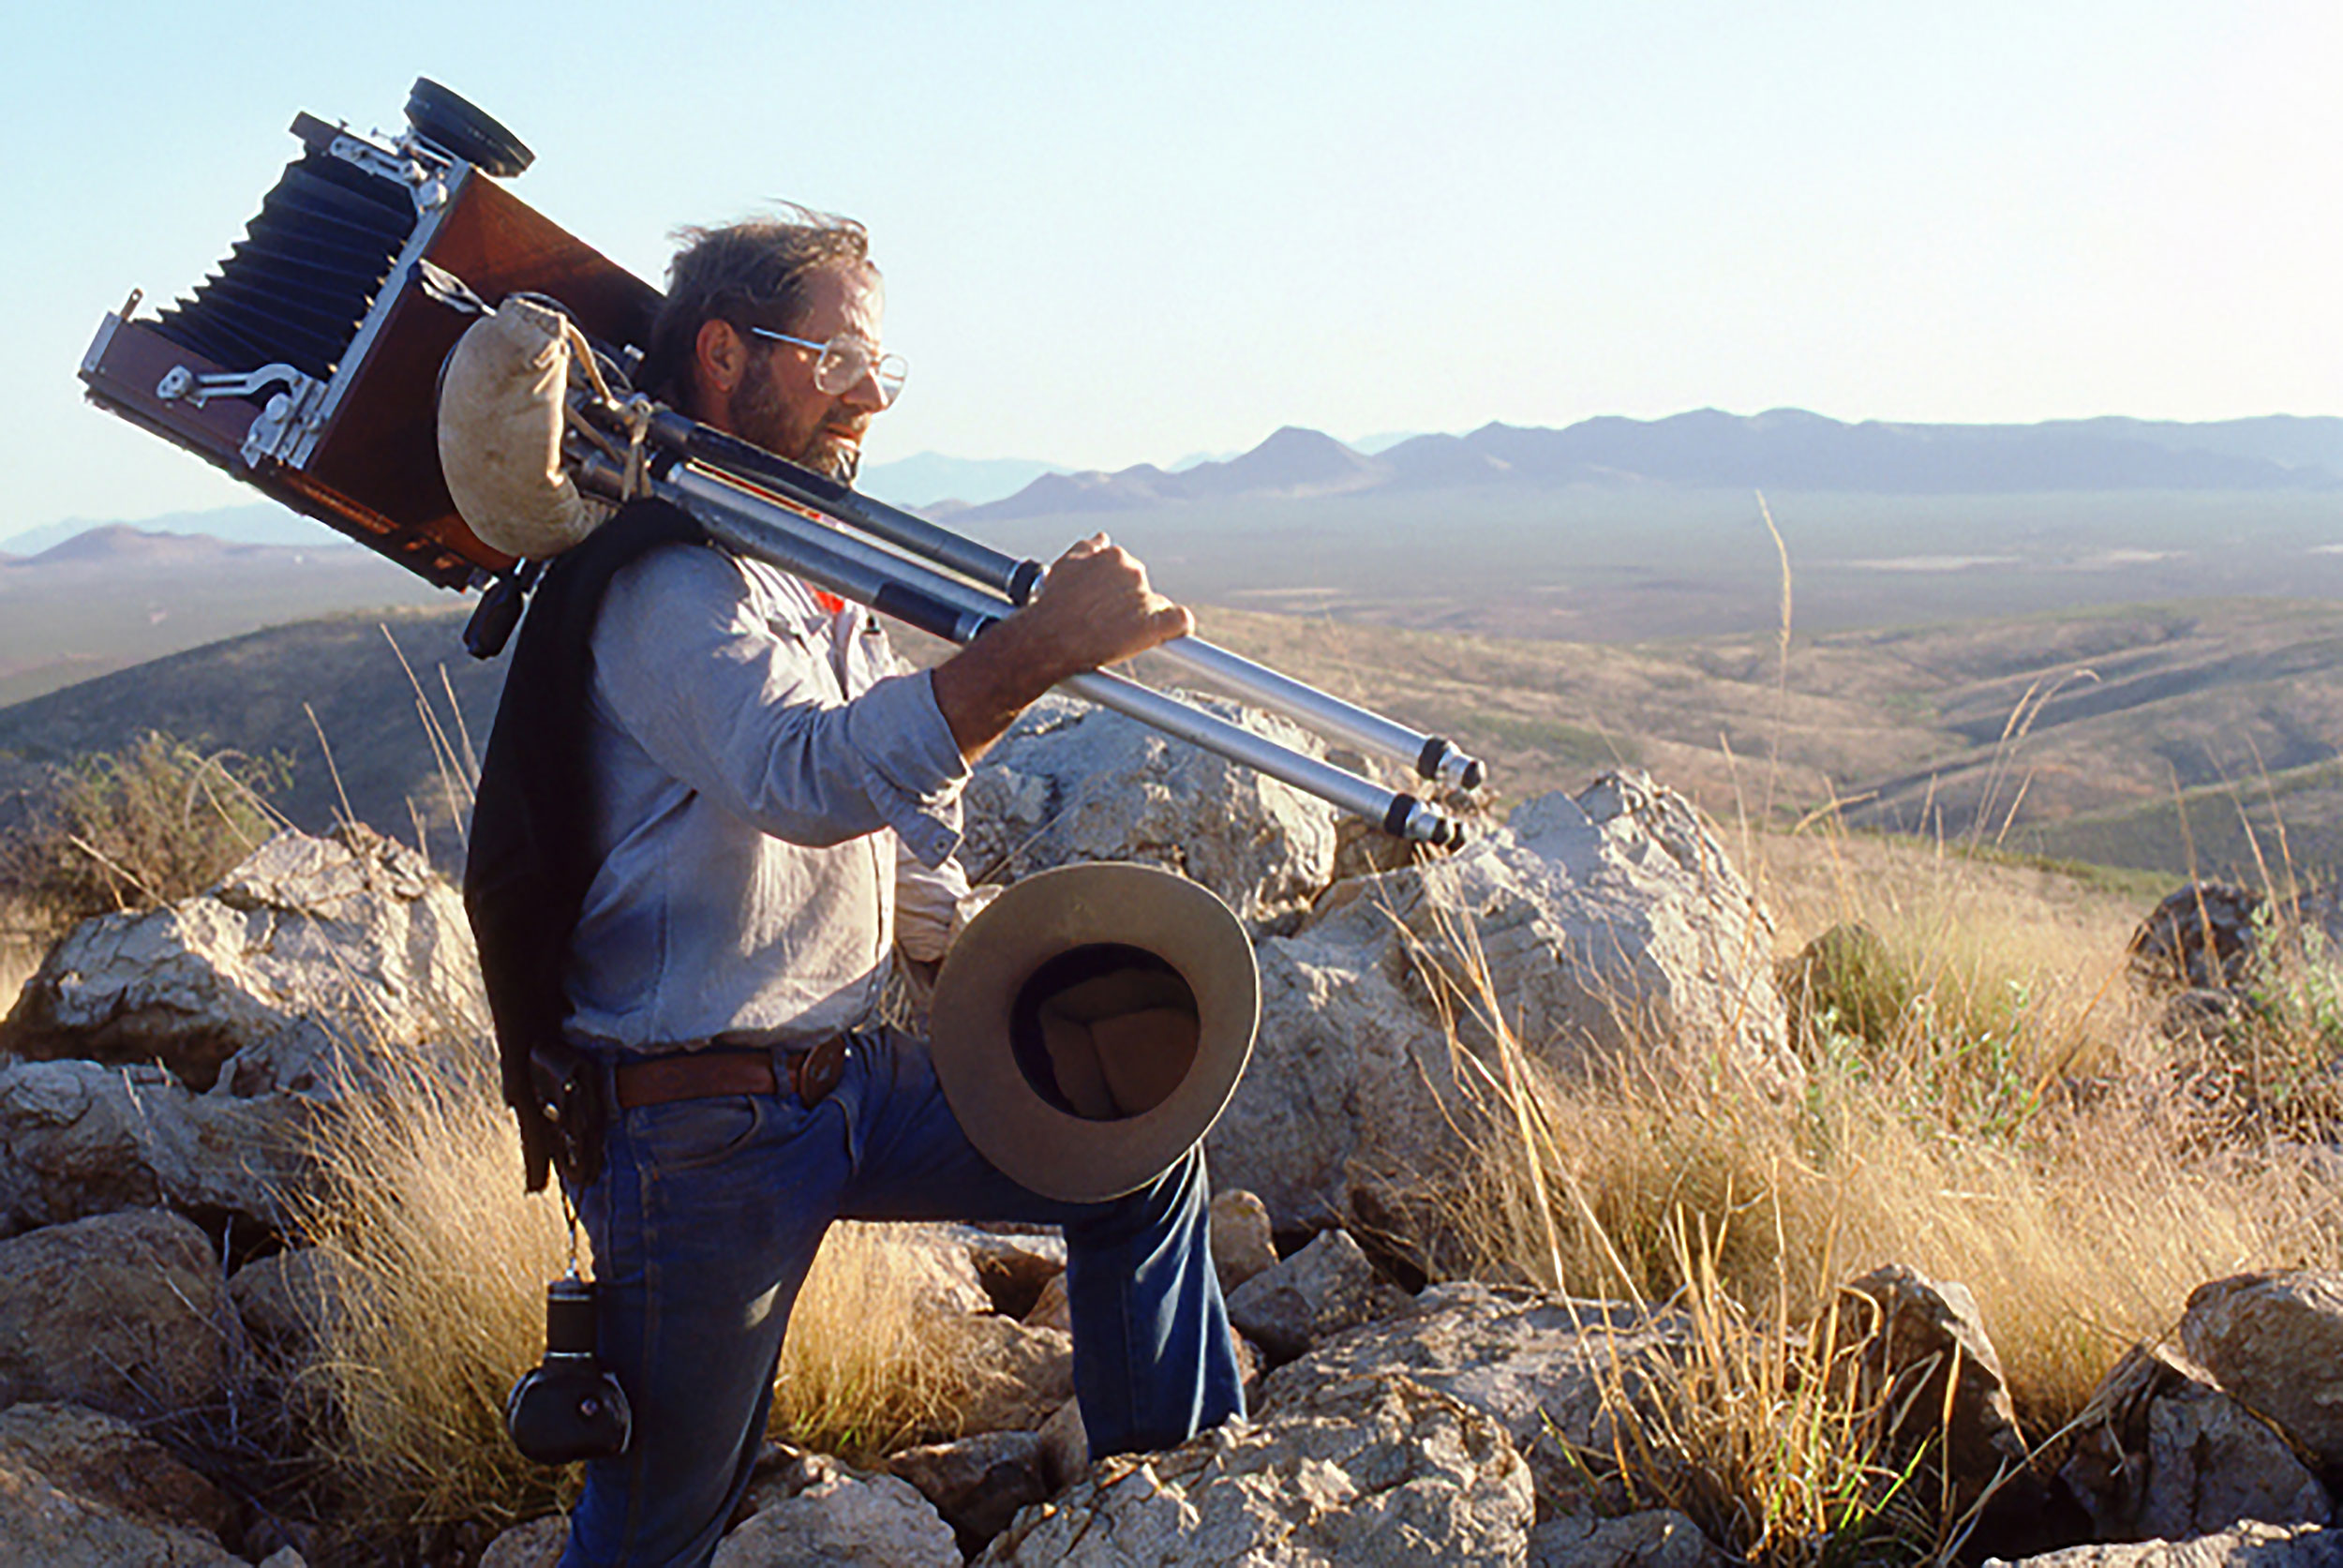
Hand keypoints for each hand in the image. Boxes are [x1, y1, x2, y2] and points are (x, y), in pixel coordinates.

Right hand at [928, 534, 1192, 760]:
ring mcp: (1143, 598)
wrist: (1047, 637)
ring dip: (1143, 618)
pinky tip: (1171, 634)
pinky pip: (1181, 621)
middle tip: (1106, 623)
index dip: (1116, 591)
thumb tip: (1103, 537)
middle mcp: (1133, 571)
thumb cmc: (1052, 604)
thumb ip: (1087, 549)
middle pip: (1141, 588)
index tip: (1104, 606)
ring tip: (1117, 635)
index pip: (1126, 570)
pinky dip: (1179, 626)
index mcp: (1114, 556)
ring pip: (1157, 605)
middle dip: (1128, 604)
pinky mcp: (1152, 625)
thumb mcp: (1066, 565)